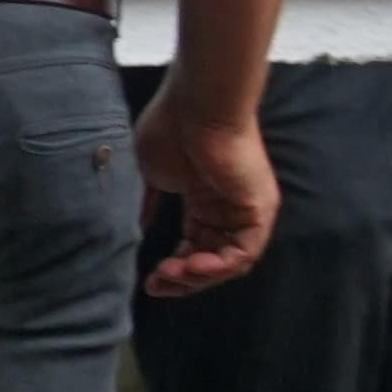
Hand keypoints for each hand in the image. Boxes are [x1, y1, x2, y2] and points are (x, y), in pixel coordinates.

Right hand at [137, 82, 277, 294]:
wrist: (197, 106)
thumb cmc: (171, 130)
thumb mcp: (151, 175)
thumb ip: (145, 205)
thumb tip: (134, 231)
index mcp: (206, 203)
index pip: (195, 248)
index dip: (174, 270)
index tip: (148, 281)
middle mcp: (228, 210)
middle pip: (212, 261)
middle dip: (183, 280)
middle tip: (156, 285)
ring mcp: (245, 211)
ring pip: (229, 262)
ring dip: (198, 277)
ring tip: (170, 275)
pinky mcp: (258, 209)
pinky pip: (245, 252)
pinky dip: (219, 266)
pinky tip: (192, 266)